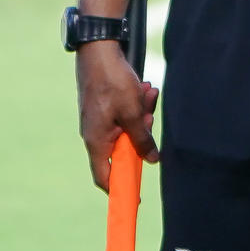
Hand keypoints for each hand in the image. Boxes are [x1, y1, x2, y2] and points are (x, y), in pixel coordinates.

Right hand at [77, 41, 158, 191]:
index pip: (105, 175)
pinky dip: (139, 104)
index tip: (135, 198)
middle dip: (142, 133)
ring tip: (147, 93)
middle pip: (125, 148)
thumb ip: (142, 138)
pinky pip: (128, 114)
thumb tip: (151, 160)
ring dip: (143, 113)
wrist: (99, 52)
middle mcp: (96, 134)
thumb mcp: (133, 113)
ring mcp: (101, 121)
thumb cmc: (112, 83)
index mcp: (97, 141)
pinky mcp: (107, 108)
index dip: (119, 188)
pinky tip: (146, 89)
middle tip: (148, 114)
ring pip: (130, 128)